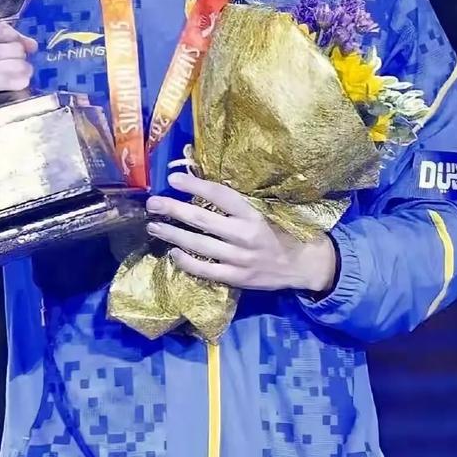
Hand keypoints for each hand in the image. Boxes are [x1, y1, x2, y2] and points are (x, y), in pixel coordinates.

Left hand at [146, 171, 336, 295]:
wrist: (304, 264)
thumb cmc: (283, 230)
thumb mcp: (266, 210)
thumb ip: (240, 203)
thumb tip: (205, 186)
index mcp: (253, 214)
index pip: (219, 195)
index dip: (195, 185)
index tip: (173, 178)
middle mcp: (244, 235)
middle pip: (201, 220)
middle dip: (173, 209)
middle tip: (152, 203)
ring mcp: (239, 259)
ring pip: (198, 245)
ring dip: (172, 234)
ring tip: (154, 226)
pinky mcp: (236, 278)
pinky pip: (205, 270)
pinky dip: (187, 262)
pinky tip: (173, 252)